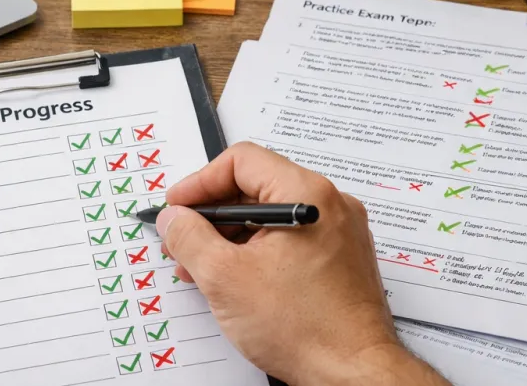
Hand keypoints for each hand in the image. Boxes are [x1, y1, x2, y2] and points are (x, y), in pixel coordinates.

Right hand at [157, 143, 446, 385]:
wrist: (352, 373)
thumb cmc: (307, 329)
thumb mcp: (225, 278)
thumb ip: (190, 238)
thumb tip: (174, 219)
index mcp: (308, 195)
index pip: (242, 161)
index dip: (200, 183)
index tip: (178, 207)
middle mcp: (329, 206)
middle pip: (255, 187)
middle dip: (211, 215)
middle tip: (182, 238)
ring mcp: (338, 232)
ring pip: (270, 217)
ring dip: (230, 237)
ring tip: (201, 268)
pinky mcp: (338, 258)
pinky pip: (288, 240)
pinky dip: (256, 251)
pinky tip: (234, 278)